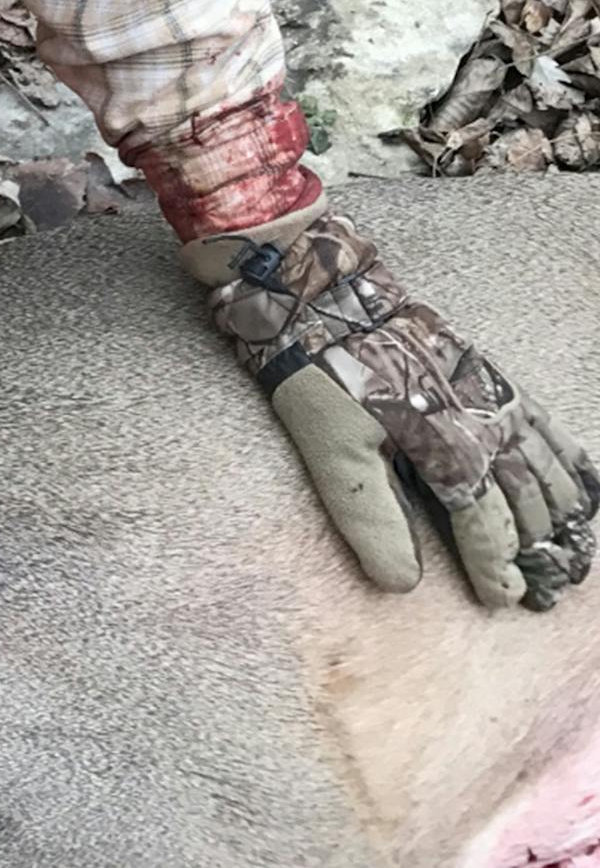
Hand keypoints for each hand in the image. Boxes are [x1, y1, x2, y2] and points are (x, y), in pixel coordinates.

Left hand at [199, 209, 599, 609]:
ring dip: (566, 514)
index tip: (504, 599)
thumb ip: (370, 518)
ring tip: (576, 553)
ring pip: (547, 468)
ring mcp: (495, 399)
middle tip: (549, 591)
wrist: (329, 299)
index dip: (496, 567)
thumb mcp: (332, 452)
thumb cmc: (325, 378)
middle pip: (529, 502)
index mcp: (450, 452)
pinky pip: (546, 425)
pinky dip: (570, 460)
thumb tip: (400, 583)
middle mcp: (486, 428)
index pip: (485, 527)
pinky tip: (584, 483)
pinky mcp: (492, 376)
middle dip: (543, 550)